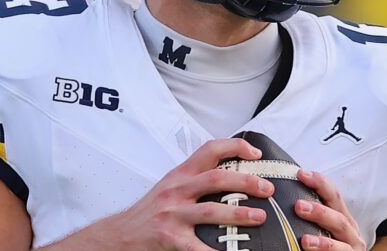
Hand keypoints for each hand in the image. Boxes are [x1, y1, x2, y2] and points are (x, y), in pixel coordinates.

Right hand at [114, 138, 273, 249]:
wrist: (119, 235)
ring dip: (239, 214)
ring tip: (259, 217)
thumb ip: (194, 180)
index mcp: (180, 175)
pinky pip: (197, 248)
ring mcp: (172, 214)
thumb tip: (231, 177)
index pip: (210, 149)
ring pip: (211, 210)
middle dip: (246, 181)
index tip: (256, 154)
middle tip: (267, 189)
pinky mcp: (168, 239)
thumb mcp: (169, 187)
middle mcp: (176, 190)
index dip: (235, 147)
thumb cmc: (149, 212)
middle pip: (217, 178)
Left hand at [294, 169, 366, 249]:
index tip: (300, 174)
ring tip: (304, 240)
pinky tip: (309, 250)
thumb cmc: (326, 242)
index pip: (334, 196)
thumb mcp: (322, 225)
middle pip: (338, 218)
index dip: (319, 183)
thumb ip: (310, 213)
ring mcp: (351, 249)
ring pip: (341, 244)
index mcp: (343, 217)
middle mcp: (350, 232)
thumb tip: (284, 194)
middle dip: (319, 211)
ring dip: (322, 242)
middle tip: (298, 206)